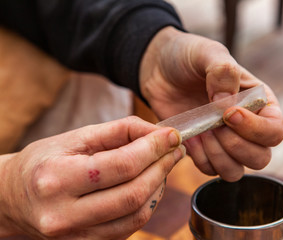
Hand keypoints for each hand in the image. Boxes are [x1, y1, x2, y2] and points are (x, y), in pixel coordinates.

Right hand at [0, 116, 184, 238]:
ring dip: (159, 186)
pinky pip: (130, 227)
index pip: (121, 165)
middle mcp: (64, 214)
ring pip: (137, 215)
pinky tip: (150, 184)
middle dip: (162, 168)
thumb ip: (120, 131)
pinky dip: (147, 203)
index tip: (172, 136)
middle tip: (174, 150)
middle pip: (133, 194)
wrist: (13, 197)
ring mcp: (75, 236)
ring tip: (164, 165)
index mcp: (57, 178)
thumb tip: (158, 132)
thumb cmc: (44, 161)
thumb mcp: (77, 137)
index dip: (154, 149)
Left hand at [140, 27, 282, 181]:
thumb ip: (223, 72)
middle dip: (237, 146)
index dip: (256, 129)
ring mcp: (224, 141)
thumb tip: (227, 104)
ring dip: (219, 157)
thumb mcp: (208, 53)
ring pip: (235, 171)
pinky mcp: (202, 149)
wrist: (159, 69)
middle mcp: (247, 126)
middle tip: (215, 126)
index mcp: (259, 102)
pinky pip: (209, 170)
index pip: (275, 131)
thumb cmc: (189, 57)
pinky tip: (191, 137)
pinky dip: (200, 158)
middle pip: (260, 158)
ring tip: (203, 132)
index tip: (228, 114)